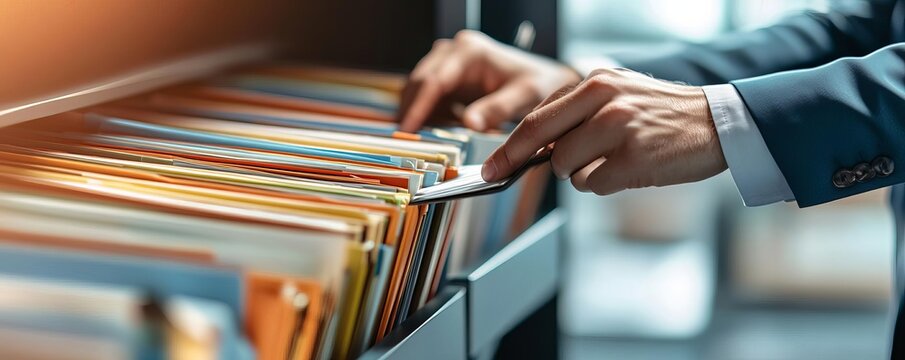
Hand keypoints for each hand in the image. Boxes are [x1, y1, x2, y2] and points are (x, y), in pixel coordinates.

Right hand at [398, 30, 580, 131]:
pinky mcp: (449, 77)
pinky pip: (428, 97)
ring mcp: (449, 63)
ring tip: (424, 139)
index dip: (418, 106)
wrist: (547, 80)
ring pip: (419, 89)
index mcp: (470, 51)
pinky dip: (428, 114)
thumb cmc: (538, 84)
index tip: (408, 129)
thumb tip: (471, 124)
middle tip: (409, 141)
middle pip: (419, 83)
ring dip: (419, 113)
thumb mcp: (524, 97)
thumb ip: (497, 109)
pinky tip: (437, 131)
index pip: (434, 80)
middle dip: (412, 111)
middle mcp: (454, 51)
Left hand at [482, 68, 727, 194]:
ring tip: (608, 161)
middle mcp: (604, 102)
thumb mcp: (618, 95)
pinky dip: (602, 184)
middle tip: (499, 173)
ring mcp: (619, 130)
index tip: (492, 165)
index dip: (509, 145)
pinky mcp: (634, 159)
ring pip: (566, 168)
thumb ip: (578, 114)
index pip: (538, 117)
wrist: (717, 122)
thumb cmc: (662, 114)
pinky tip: (626, 171)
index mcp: (596, 83)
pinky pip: (593, 185)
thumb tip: (537, 146)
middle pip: (543, 142)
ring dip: (578, 173)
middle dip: (517, 161)